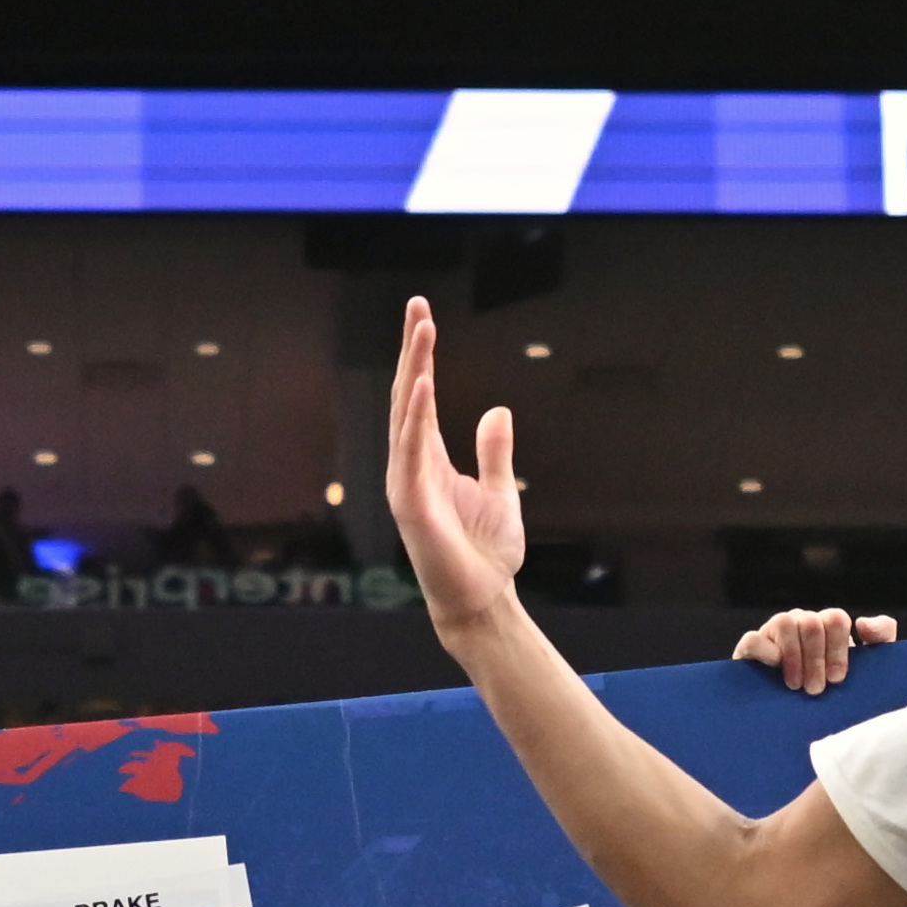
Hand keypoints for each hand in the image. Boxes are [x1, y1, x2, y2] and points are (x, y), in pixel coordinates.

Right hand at [384, 297, 527, 642]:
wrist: (482, 601)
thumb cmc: (487, 555)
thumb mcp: (500, 492)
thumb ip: (494, 452)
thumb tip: (498, 409)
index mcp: (428, 461)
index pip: (422, 398)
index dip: (422, 356)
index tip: (424, 315)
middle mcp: (410, 466)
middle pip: (408, 396)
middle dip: (413, 349)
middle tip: (418, 304)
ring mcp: (405, 483)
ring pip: (406, 415)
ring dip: (414, 370)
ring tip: (423, 329)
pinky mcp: (410, 503)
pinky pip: (409, 451)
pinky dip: (415, 416)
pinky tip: (424, 383)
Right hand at [734, 608, 897, 696]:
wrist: (790, 717)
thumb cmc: (831, 690)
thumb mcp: (865, 668)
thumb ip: (880, 639)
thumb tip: (863, 624)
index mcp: (826, 626)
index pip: (836, 619)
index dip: (838, 649)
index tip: (837, 679)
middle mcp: (801, 623)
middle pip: (811, 622)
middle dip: (816, 660)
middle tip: (816, 690)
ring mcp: (774, 632)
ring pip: (785, 622)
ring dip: (794, 657)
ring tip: (796, 686)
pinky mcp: (750, 647)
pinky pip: (753, 639)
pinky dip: (765, 654)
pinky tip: (773, 672)